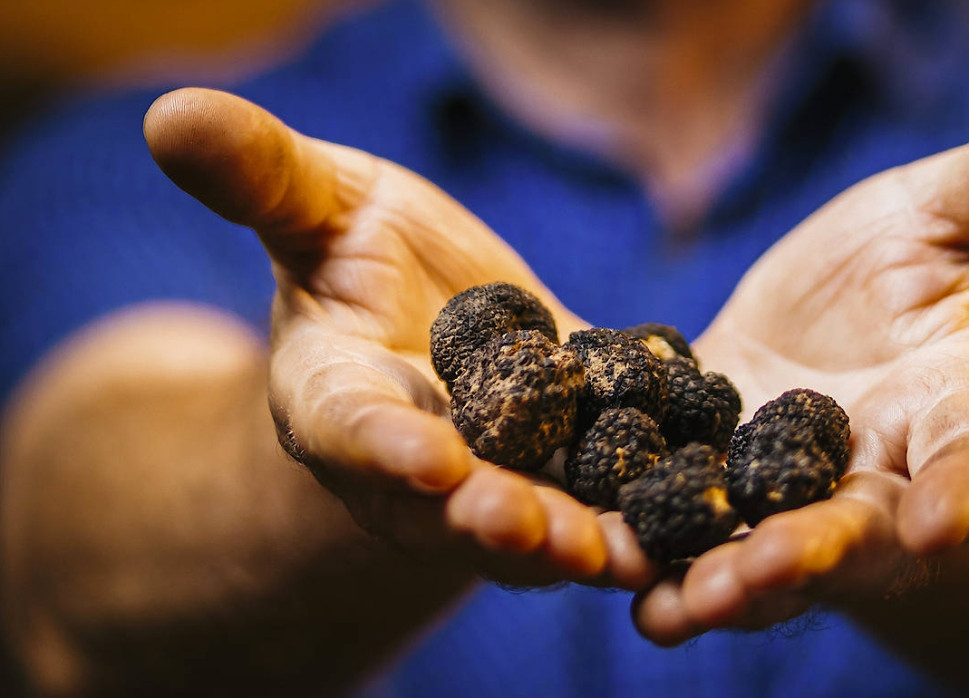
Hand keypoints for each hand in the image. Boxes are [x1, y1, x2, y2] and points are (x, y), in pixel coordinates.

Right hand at [144, 88, 654, 588]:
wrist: (434, 308)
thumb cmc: (357, 252)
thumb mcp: (318, 205)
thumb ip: (261, 178)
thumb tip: (170, 112)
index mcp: (336, 400)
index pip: (350, 429)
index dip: (381, 445)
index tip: (423, 456)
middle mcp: (414, 463)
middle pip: (446, 505)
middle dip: (484, 518)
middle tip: (523, 526)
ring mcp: (498, 479)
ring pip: (533, 524)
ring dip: (574, 543)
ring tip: (620, 554)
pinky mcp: (572, 471)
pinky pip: (607, 501)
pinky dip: (646, 514)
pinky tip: (698, 521)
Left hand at [631, 81, 968, 642]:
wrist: (831, 318)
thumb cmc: (910, 265)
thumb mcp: (947, 215)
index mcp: (951, 415)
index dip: (963, 491)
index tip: (942, 523)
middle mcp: (872, 479)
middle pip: (850, 531)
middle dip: (808, 555)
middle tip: (764, 573)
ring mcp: (783, 496)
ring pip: (756, 549)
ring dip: (717, 578)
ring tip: (677, 604)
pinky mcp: (707, 483)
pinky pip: (679, 525)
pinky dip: (646, 549)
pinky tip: (598, 562)